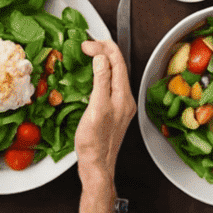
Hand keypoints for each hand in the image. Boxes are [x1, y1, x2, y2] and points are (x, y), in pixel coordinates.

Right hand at [75, 38, 135, 212]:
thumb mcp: (97, 108)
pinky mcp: (113, 112)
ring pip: (114, 74)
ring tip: (89, 53)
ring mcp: (121, 106)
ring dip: (103, 61)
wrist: (97, 168)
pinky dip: (101, 74)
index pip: (118, 61)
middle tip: (87, 45)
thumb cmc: (95, 143)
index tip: (87, 44)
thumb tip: (102, 58)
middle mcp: (125, 99)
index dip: (103, 47)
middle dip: (104, 50)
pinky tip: (92, 75)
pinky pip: (110, 85)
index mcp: (123, 95)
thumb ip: (101, 81)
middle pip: (118, 65)